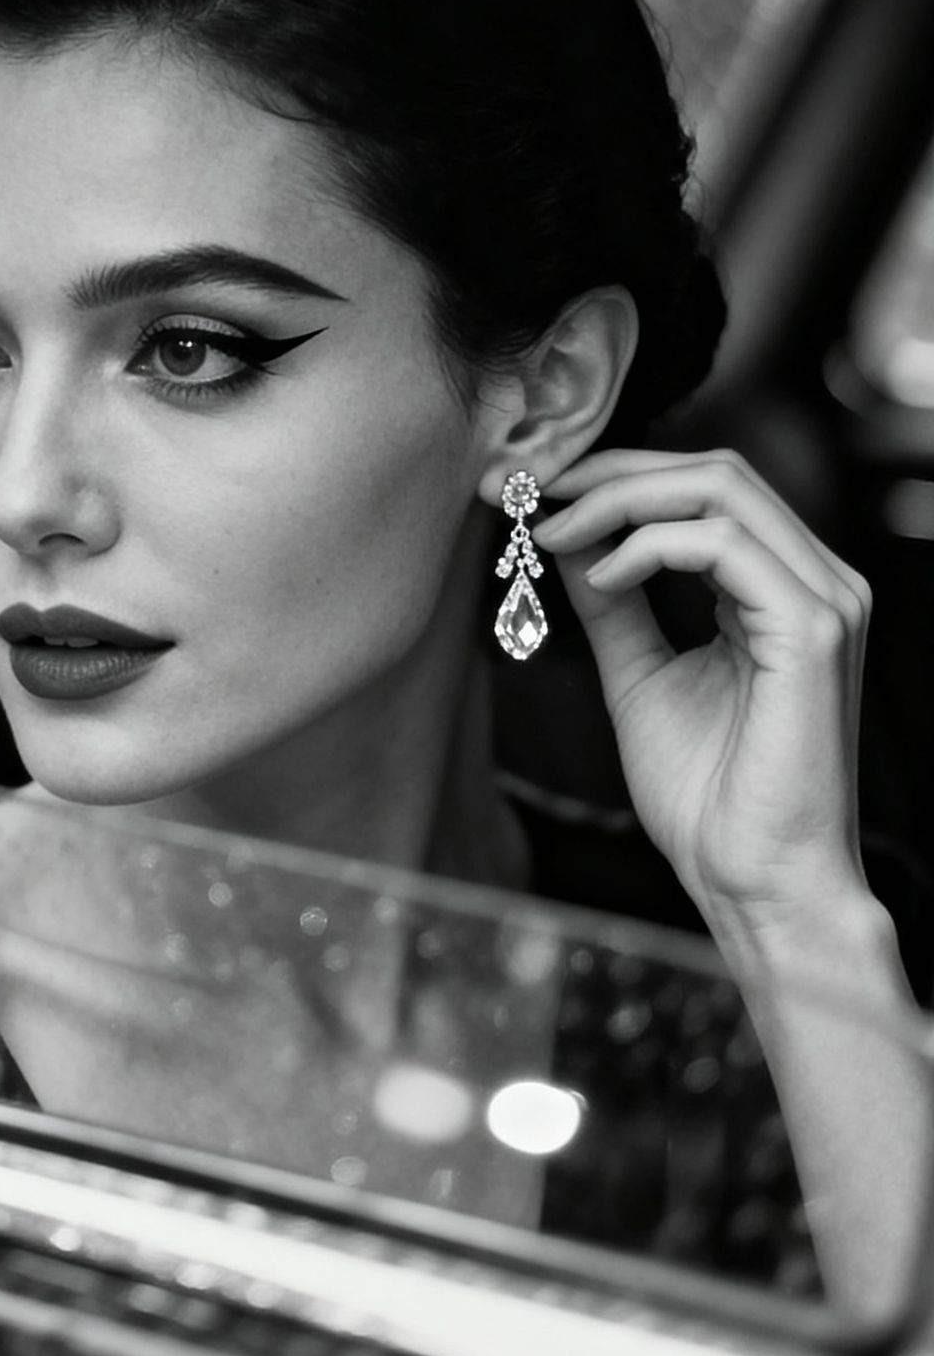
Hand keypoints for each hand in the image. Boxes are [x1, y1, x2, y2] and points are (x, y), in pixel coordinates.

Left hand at [533, 448, 871, 944]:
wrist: (754, 884)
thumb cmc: (709, 800)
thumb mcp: (641, 675)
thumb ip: (614, 603)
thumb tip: (566, 535)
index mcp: (785, 590)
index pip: (707, 489)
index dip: (618, 475)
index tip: (536, 491)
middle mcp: (818, 581)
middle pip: (714, 471)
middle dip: (611, 471)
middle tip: (531, 492)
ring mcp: (824, 601)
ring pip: (719, 489)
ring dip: (619, 500)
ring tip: (552, 532)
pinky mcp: (812, 630)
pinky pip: (722, 544)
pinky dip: (647, 546)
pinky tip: (599, 577)